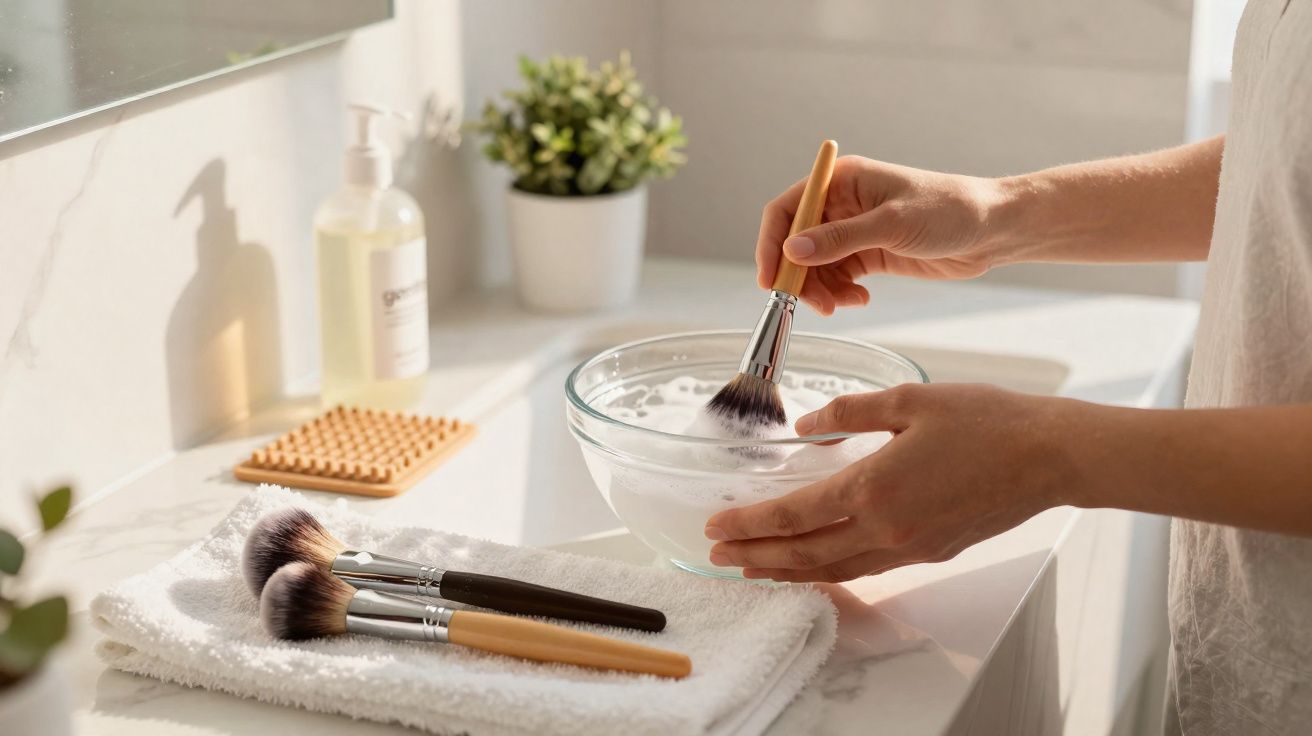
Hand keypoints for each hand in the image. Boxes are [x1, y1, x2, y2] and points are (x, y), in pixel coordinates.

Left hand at [703, 384, 1077, 582]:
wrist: (1048, 457)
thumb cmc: (984, 421)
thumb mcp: (908, 400)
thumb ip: (849, 413)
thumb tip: (807, 425)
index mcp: (873, 488)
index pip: (793, 515)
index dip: (749, 523)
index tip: (716, 527)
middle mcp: (885, 529)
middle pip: (804, 553)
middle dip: (755, 556)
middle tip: (717, 556)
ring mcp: (908, 548)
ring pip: (833, 570)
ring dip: (787, 571)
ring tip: (753, 569)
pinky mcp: (929, 553)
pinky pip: (865, 569)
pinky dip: (830, 572)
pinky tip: (816, 566)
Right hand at [757, 156, 1005, 313]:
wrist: (992, 230)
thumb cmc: (949, 210)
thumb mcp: (891, 224)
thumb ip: (839, 239)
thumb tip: (791, 252)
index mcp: (842, 181)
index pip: (788, 210)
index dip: (772, 244)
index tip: (771, 279)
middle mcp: (842, 204)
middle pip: (796, 244)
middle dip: (799, 276)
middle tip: (814, 304)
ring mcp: (854, 231)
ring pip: (815, 266)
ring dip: (821, 290)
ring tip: (844, 304)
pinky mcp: (869, 254)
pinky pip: (837, 277)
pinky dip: (840, 293)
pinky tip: (860, 298)